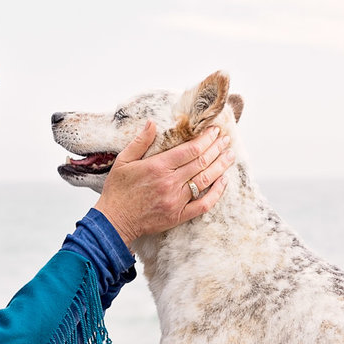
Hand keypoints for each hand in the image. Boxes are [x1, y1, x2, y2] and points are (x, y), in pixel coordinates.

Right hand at [95, 122, 235, 247]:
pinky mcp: (178, 215)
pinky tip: (223, 182)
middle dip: (216, 149)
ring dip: (220, 166)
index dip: (206, 139)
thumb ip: (140, 141)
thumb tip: (152, 123)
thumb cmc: (118, 191)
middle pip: (201, 162)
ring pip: (205, 180)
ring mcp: (176, 200)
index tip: (214, 131)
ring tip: (230, 156)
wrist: (114, 221)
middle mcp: (170, 182)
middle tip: (226, 140)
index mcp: (158, 166)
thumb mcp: (123, 161)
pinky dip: (216, 193)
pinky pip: (203, 205)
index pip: (190, 150)